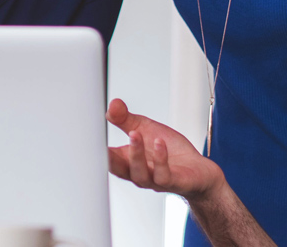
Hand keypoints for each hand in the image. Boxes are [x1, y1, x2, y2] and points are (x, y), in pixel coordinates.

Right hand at [106, 98, 224, 200]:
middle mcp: (138, 173)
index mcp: (127, 161)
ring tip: (135, 134)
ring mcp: (154, 179)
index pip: (106, 158)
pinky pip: (163, 175)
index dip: (95, 150)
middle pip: (118, 169)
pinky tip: (159, 143)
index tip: (88, 134)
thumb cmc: (170, 153)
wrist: (198, 171)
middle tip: (103, 141)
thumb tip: (113, 104)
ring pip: (139, 173)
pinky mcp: (173, 181)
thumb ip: (125, 119)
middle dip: (109, 156)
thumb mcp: (145, 129)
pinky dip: (159, 159)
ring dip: (136, 153)